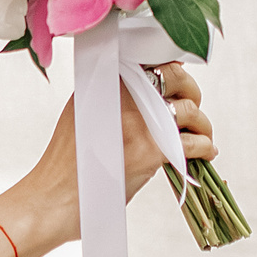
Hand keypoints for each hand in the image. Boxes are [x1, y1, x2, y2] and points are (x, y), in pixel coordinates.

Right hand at [18, 65, 217, 240]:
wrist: (51, 199)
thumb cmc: (65, 163)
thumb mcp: (80, 112)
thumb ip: (108, 94)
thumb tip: (145, 85)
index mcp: (105, 81)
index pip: (150, 57)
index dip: (171, 66)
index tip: (178, 79)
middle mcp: (123, 95)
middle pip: (175, 77)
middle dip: (190, 90)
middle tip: (190, 104)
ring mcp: (139, 122)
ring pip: (188, 109)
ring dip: (201, 123)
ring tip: (201, 133)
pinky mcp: (151, 152)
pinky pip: (193, 142)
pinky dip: (205, 146)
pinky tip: (205, 152)